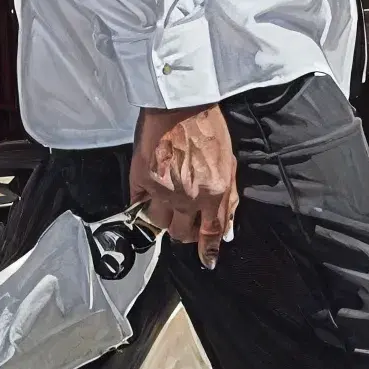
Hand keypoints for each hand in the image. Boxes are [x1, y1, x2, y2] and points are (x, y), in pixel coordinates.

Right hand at [131, 101, 240, 259]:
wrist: (180, 107)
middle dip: (183, 233)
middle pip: (181, 233)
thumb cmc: (208, 130)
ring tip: (165, 207)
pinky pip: (138, 202)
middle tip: (184, 224)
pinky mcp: (141, 178)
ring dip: (162, 218)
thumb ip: (230, 201)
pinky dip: (142, 202)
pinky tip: (147, 195)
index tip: (207, 261)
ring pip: (158, 222)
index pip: (211, 233)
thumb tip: (227, 228)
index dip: (208, 251)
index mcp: (214, 194)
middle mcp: (188, 197)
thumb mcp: (230, 167)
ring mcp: (162, 189)